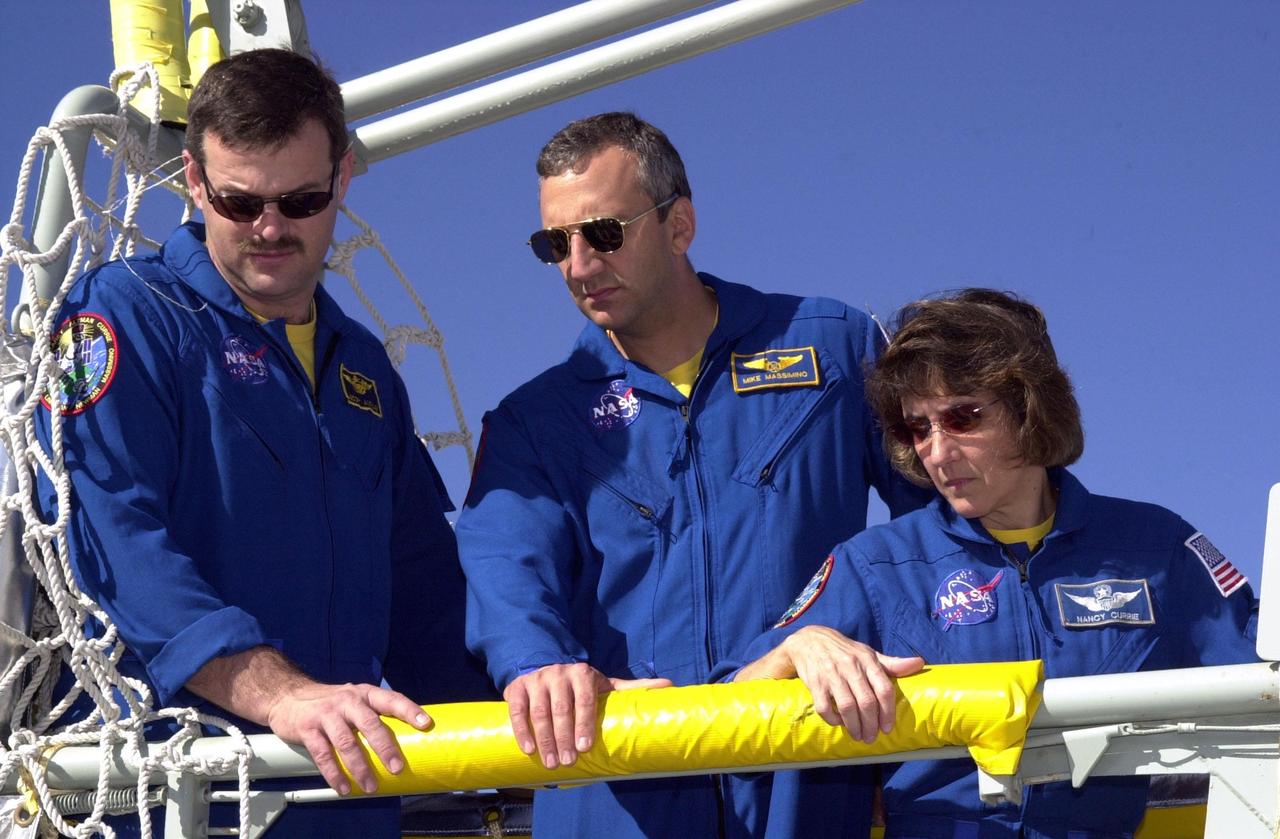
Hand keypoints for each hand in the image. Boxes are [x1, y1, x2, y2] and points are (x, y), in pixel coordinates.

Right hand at [265, 681, 430, 794]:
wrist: (288, 696)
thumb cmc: (331, 703)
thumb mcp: (354, 699)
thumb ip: (373, 715)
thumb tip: (404, 741)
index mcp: (365, 694)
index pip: (391, 700)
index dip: (409, 710)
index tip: (426, 724)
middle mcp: (348, 701)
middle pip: (370, 724)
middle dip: (385, 747)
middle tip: (397, 768)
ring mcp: (327, 714)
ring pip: (346, 742)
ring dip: (359, 767)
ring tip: (370, 786)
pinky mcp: (308, 729)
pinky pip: (323, 754)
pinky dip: (334, 773)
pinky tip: (343, 787)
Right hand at [503, 663, 670, 767]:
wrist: (546, 669)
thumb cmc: (580, 685)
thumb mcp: (605, 686)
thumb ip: (634, 689)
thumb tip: (670, 686)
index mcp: (583, 674)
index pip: (585, 698)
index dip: (584, 723)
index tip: (585, 747)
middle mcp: (559, 674)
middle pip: (561, 708)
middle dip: (563, 737)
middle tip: (568, 762)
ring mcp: (537, 680)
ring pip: (539, 711)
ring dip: (544, 738)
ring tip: (551, 762)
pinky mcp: (517, 687)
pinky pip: (517, 710)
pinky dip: (522, 729)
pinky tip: (529, 749)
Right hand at [738, 625, 922, 743]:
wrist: (808, 640)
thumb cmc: (844, 651)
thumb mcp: (868, 653)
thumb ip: (892, 663)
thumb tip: (920, 664)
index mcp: (867, 660)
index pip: (884, 688)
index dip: (888, 712)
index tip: (888, 728)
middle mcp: (850, 667)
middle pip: (867, 702)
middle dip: (871, 725)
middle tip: (871, 737)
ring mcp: (831, 675)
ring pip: (847, 707)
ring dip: (854, 726)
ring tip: (858, 736)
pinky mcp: (815, 682)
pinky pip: (825, 707)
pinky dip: (833, 720)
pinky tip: (839, 723)